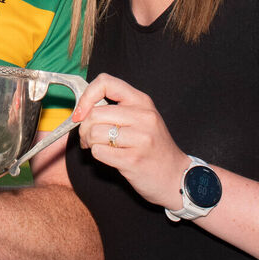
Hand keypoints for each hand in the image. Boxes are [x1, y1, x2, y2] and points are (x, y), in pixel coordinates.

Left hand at [72, 73, 188, 207]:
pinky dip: (97, 155)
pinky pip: (98, 152)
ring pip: (94, 133)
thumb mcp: (141, 119)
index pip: (105, 82)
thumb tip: (82, 108)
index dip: (87, 96)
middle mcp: (143, 116)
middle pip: (94, 113)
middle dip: (84, 128)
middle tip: (88, 138)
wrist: (176, 177)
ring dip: (89, 142)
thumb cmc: (153, 147)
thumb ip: (117, 109)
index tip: (81, 112)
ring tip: (97, 147)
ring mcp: (140, 138)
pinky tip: (108, 157)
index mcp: (142, 101)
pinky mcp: (133, 159)